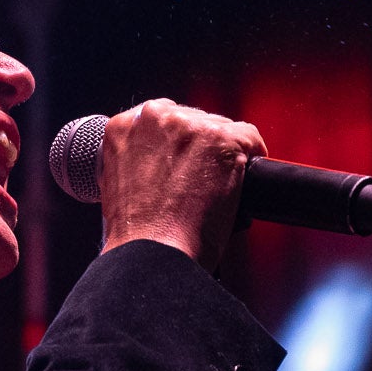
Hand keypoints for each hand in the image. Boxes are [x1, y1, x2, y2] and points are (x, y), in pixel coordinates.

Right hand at [97, 99, 264, 269]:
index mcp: (123, 126)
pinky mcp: (221, 139)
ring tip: (213, 191)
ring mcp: (189, 126)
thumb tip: (161, 159)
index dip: (178, 145)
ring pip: (221, 128)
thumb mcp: (119, 184)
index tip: (184, 164)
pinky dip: (251, 157)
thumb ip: (138, 159)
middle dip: (200, 148)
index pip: (163, 120)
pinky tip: (240, 183)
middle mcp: (154, 118)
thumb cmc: (137, 232)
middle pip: (193, 121)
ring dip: (223, 155)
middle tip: (199, 183)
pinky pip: (249, 137)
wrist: (152, 252)